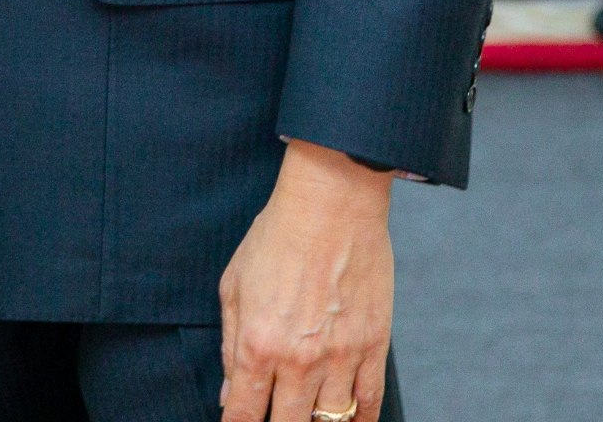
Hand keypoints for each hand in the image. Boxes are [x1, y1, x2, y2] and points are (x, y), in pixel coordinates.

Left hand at [218, 141, 394, 421]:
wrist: (331, 202)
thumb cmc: (277, 235)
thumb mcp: (234, 283)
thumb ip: (230, 343)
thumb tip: (229, 391)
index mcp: (257, 343)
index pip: (244, 413)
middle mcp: (298, 360)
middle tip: (275, 412)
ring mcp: (340, 357)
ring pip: (330, 421)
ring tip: (308, 412)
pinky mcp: (373, 347)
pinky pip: (369, 403)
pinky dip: (361, 420)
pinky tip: (350, 420)